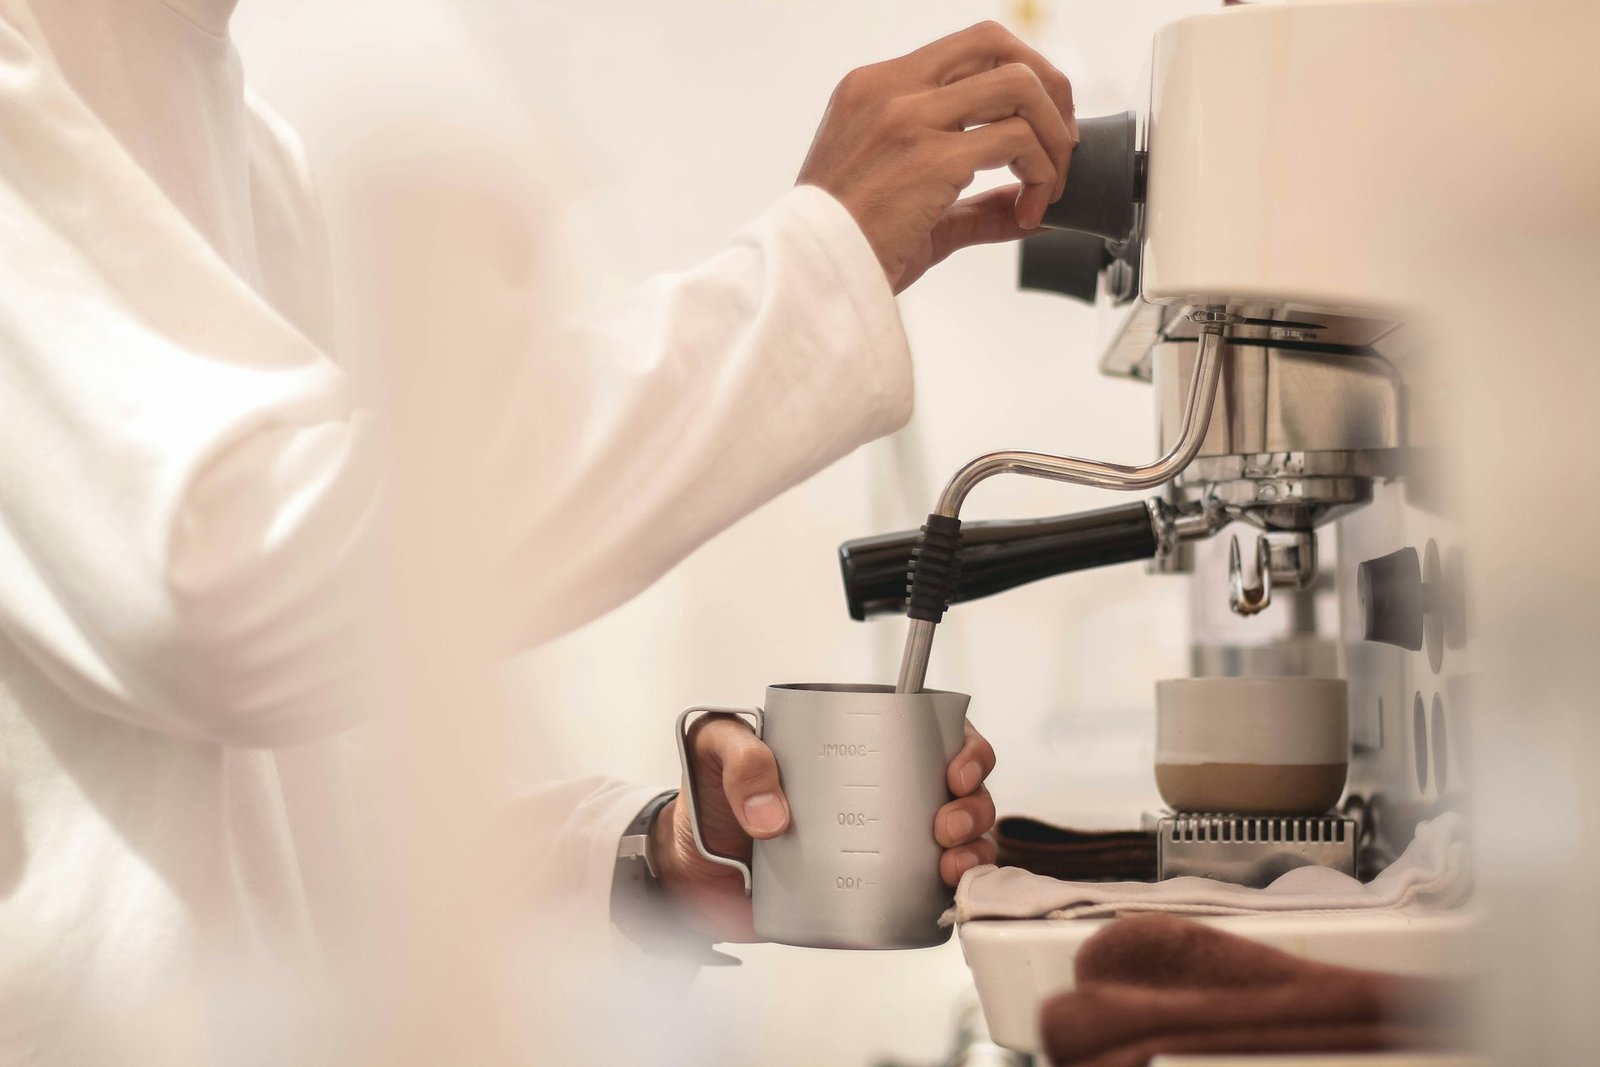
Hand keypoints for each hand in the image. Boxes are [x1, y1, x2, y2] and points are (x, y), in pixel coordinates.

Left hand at [651, 714, 997, 942]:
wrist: (688, 870)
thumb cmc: (707, 799)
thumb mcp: (714, 751)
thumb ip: (740, 760)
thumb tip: (772, 813)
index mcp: (857, 745)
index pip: (932, 733)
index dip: (964, 747)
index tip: (956, 770)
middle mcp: (882, 791)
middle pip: (960, 788)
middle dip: (973, 805)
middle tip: (945, 824)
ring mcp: (883, 842)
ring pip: (958, 838)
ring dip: (972, 848)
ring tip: (948, 862)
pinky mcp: (872, 890)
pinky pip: (930, 889)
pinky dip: (953, 891)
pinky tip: (948, 893)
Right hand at [795, 20, 1077, 292]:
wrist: (808, 279)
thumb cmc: (845, 248)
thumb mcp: (906, 206)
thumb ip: (968, 199)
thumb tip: (1026, 204)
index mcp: (874, 88)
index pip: (968, 48)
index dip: (1018, 76)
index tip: (1037, 124)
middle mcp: (890, 89)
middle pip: (999, 44)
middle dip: (1049, 89)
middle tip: (1061, 144)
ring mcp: (909, 118)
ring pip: (1020, 87)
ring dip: (1053, 138)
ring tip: (1048, 187)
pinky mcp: (930, 157)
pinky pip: (1017, 143)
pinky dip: (1040, 178)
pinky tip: (1028, 214)